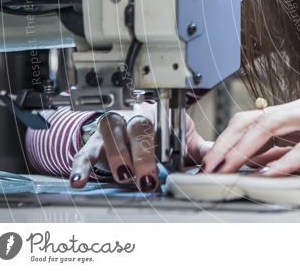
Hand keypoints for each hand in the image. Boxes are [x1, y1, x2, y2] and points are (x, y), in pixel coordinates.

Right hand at [70, 107, 209, 190]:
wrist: (128, 128)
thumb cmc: (158, 136)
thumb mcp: (180, 140)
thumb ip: (199, 150)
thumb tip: (220, 160)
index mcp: (159, 118)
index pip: (164, 124)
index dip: (167, 140)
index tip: (173, 158)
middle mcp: (135, 119)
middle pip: (138, 128)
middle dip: (142, 153)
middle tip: (148, 178)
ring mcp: (112, 130)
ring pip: (111, 133)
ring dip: (117, 155)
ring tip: (124, 176)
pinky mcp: (93, 145)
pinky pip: (84, 152)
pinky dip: (81, 166)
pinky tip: (79, 180)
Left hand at [201, 95, 299, 175]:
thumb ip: (292, 151)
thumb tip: (260, 162)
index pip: (252, 120)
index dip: (226, 140)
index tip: (208, 163)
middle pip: (254, 118)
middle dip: (225, 143)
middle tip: (208, 168)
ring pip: (274, 123)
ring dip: (246, 147)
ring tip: (228, 167)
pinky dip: (289, 157)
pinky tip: (273, 170)